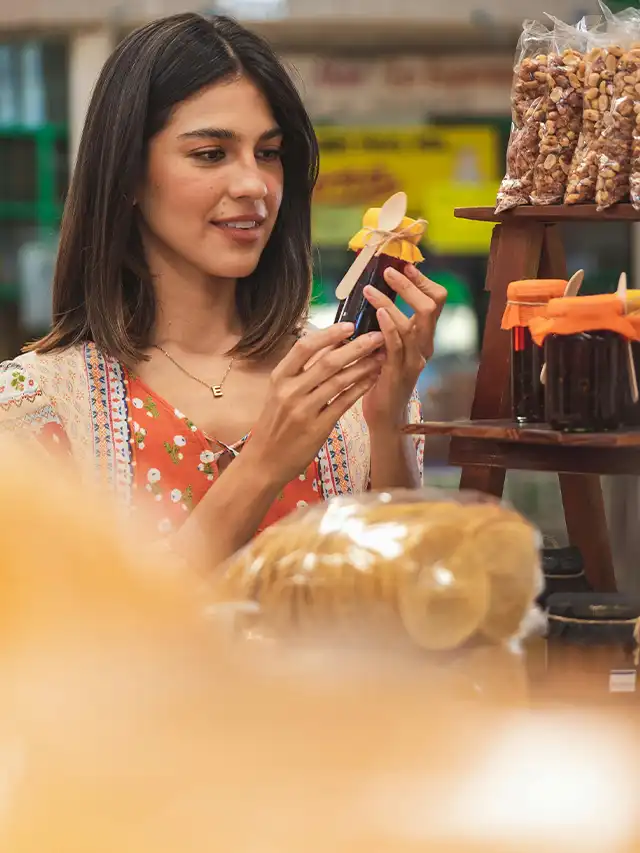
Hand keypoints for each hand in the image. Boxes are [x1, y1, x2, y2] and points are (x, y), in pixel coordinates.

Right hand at [245, 323, 383, 486]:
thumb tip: (328, 345)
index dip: (329, 334)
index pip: (305, 347)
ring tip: (381, 357)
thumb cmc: (275, 424)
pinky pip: (343, 403)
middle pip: (328, 362)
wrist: (264, 461)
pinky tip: (372, 379)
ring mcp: (304, 410)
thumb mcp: (278, 393)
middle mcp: (290, 391)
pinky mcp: (318, 428)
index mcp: (279, 377)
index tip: (350, 325)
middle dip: (356, 347)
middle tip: (377, 337)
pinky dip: (360, 388)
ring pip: (339, 381)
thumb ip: (299, 372)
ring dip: (363, 366)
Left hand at [362, 263, 446, 430]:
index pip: (435, 301)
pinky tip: (379, 314)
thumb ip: (387, 325)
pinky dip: (389, 327)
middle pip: (430, 307)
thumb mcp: (388, 346)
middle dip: (410, 285)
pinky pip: (397, 346)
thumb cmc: (381, 379)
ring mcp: (414, 360)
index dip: (422, 281)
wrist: (384, 416)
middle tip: (389, 272)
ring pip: (412, 324)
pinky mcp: (399, 373)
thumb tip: (372, 295)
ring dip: (391, 302)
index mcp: (423, 337)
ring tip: (370, 290)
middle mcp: (424, 346)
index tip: (404, 266)